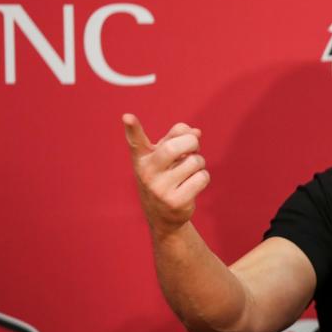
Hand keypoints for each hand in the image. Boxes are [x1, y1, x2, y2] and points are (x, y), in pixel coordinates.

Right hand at [122, 113, 209, 235]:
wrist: (163, 215)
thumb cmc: (165, 176)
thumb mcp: (165, 156)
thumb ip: (177, 138)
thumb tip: (195, 132)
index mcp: (142, 158)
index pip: (135, 141)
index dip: (132, 128)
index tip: (128, 116)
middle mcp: (147, 173)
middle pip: (173, 148)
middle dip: (191, 142)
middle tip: (194, 146)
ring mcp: (160, 189)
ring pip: (194, 162)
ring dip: (199, 162)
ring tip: (190, 169)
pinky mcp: (175, 202)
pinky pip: (201, 178)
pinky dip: (203, 177)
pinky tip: (194, 183)